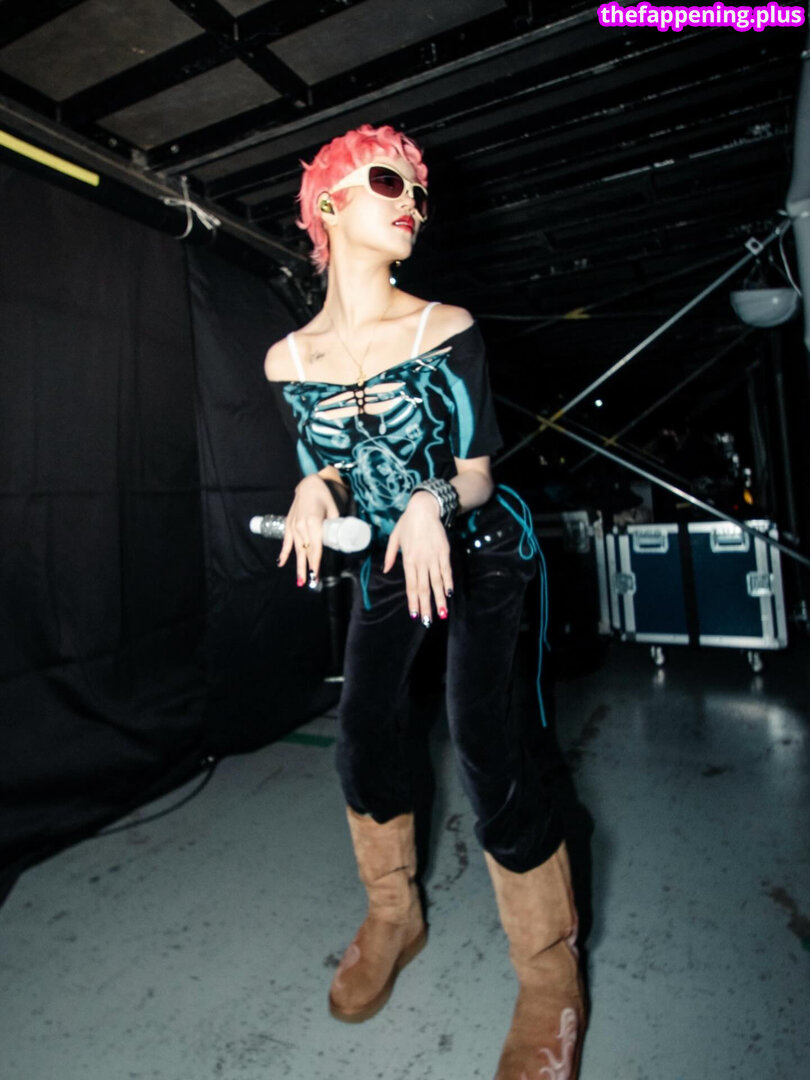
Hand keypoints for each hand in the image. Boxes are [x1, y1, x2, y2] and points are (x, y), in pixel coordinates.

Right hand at [278, 474, 340, 585]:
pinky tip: (281, 563)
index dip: (316, 563)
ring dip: (298, 565)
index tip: (316, 575)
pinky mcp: (289, 524)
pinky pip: (285, 542)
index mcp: (313, 522)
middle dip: (308, 569)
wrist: (308, 484)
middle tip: (311, 583)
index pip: (315, 547)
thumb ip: (335, 525)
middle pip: (306, 551)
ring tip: (300, 581)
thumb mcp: (334, 510)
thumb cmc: (324, 496)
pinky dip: (284, 553)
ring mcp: (293, 526)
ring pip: (296, 550)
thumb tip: (341, 540)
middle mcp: (301, 526)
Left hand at [383, 492, 453, 623]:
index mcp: (408, 559)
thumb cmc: (407, 523)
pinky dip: (448, 583)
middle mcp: (421, 561)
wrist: (424, 509)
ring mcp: (433, 557)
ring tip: (442, 613)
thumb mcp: (394, 537)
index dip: (413, 601)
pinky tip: (449, 593)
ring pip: (436, 583)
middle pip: (423, 588)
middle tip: (428, 621)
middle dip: (426, 606)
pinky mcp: (444, 552)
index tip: (414, 614)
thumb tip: (387, 570)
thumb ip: (390, 555)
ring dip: (439, 599)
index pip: (410, 585)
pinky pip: (446, 571)